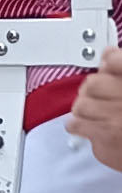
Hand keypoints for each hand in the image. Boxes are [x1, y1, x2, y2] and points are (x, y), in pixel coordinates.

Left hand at [68, 46, 121, 169]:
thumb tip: (109, 55)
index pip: (115, 60)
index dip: (109, 63)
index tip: (107, 65)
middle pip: (93, 83)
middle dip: (92, 89)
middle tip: (99, 95)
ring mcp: (117, 119)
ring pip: (81, 104)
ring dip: (84, 108)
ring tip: (95, 113)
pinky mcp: (105, 138)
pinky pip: (76, 125)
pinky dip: (78, 126)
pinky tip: (87, 127)